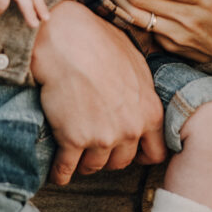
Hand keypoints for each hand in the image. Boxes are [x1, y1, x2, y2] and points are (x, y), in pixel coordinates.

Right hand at [30, 0, 165, 184]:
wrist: (67, 40)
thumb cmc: (100, 43)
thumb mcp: (135, 63)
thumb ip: (142, 91)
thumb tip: (140, 99)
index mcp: (149, 112)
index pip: (155, 152)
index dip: (140, 153)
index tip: (128, 150)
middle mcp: (130, 129)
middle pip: (121, 162)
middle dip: (108, 155)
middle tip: (95, 145)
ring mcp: (102, 137)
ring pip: (93, 166)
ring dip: (83, 162)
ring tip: (74, 153)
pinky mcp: (73, 140)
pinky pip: (65, 169)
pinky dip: (59, 172)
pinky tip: (56, 170)